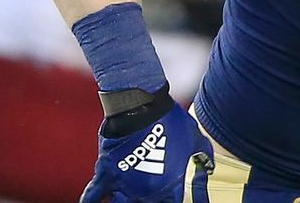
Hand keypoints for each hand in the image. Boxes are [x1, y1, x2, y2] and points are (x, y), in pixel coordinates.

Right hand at [81, 98, 213, 202]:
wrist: (141, 105)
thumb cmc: (169, 119)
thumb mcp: (194, 137)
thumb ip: (203, 155)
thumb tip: (210, 167)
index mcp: (169, 185)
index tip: (172, 200)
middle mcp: (146, 190)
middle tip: (149, 197)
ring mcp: (125, 183)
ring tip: (126, 199)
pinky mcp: (106, 173)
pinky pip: (93, 194)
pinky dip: (89, 202)